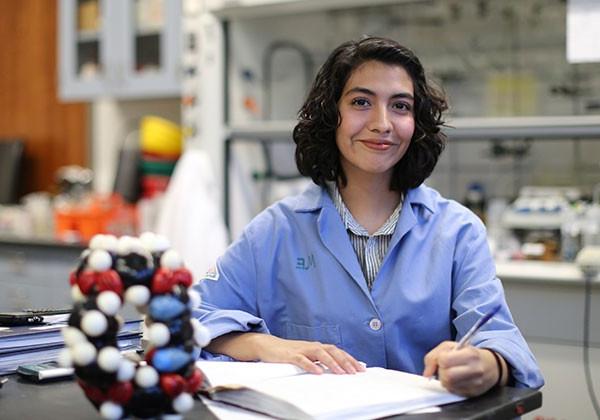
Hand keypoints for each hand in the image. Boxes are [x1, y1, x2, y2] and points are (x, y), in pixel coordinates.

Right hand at [206, 332, 365, 374]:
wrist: (267, 346)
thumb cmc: (289, 353)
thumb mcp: (307, 356)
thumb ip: (321, 361)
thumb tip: (338, 369)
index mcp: (318, 347)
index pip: (338, 351)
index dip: (350, 359)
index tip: (361, 369)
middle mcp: (312, 346)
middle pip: (333, 350)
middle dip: (345, 361)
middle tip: (355, 372)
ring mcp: (301, 349)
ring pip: (320, 353)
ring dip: (332, 363)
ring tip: (341, 372)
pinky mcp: (290, 355)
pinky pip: (302, 360)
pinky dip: (311, 366)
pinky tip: (318, 372)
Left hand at [422, 341, 500, 396]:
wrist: (491, 365)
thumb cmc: (469, 354)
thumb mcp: (451, 346)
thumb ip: (433, 356)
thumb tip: (426, 373)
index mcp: (470, 354)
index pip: (445, 360)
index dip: (439, 360)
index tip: (442, 359)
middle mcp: (475, 370)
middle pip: (447, 376)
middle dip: (441, 372)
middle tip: (445, 368)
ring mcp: (476, 383)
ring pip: (449, 386)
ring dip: (445, 380)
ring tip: (450, 373)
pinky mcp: (473, 393)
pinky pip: (454, 392)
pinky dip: (451, 386)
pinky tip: (456, 379)